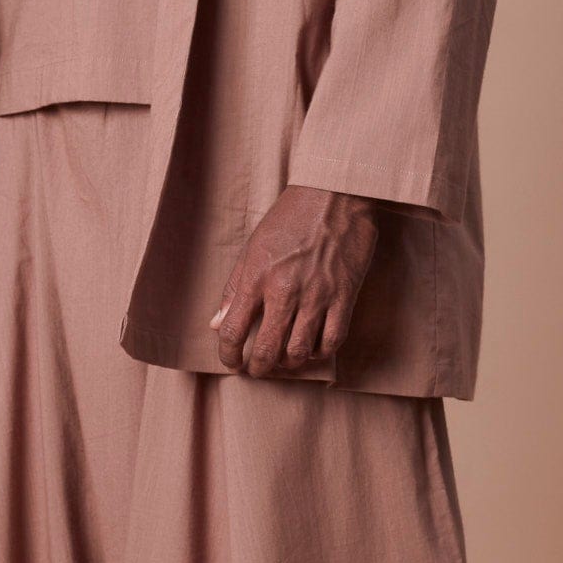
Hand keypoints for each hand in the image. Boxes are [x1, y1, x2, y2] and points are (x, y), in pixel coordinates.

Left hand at [210, 186, 381, 376]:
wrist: (334, 193)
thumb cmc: (290, 217)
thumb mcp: (254, 247)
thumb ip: (234, 288)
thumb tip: (217, 323)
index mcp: (257, 277)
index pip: (233, 330)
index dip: (228, 354)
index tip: (231, 361)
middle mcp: (285, 290)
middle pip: (267, 349)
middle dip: (258, 367)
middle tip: (256, 369)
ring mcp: (317, 295)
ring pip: (300, 351)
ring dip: (289, 363)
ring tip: (284, 359)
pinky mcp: (345, 296)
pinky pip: (333, 340)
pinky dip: (320, 352)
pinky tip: (313, 348)